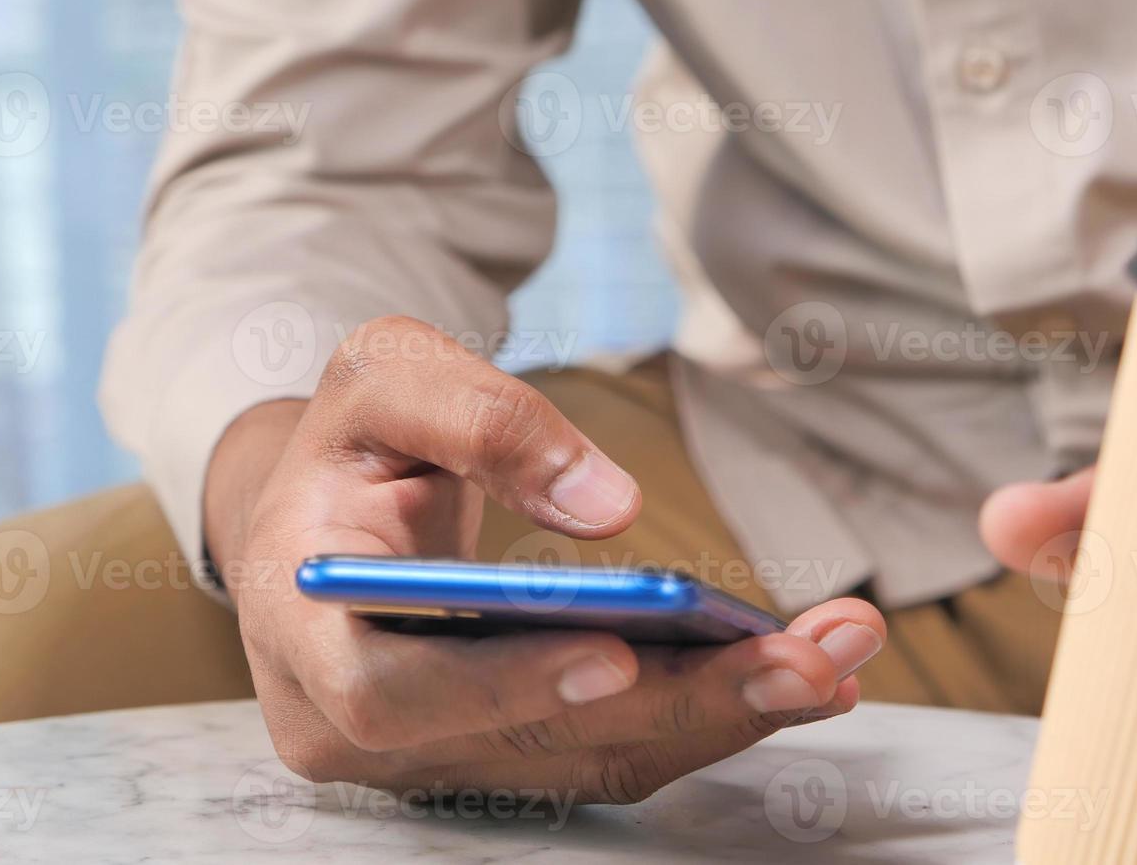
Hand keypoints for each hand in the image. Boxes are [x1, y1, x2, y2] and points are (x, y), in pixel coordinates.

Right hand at [205, 317, 885, 802]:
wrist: (326, 516)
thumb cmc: (352, 441)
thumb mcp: (386, 377)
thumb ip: (479, 417)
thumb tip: (608, 505)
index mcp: (302, 632)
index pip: (390, 690)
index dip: (500, 685)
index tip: (619, 653)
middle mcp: (354, 727)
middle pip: (525, 745)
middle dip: (675, 705)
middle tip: (806, 659)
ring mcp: (432, 756)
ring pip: (587, 759)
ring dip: (720, 714)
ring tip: (834, 655)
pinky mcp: (498, 754)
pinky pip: (609, 749)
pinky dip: (704, 713)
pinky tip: (790, 672)